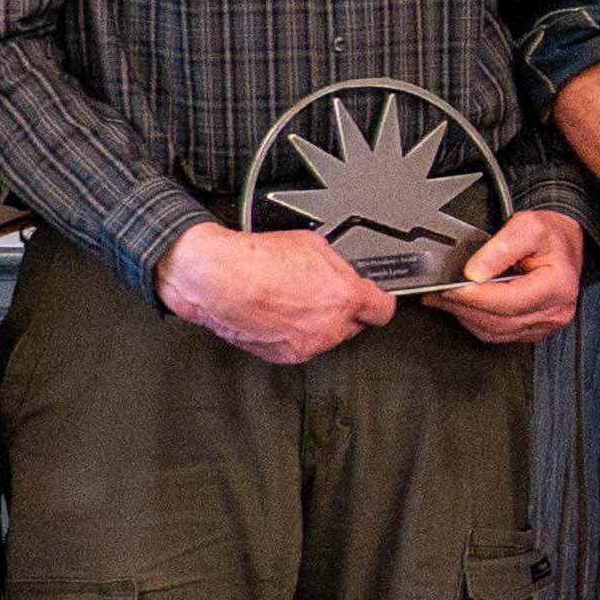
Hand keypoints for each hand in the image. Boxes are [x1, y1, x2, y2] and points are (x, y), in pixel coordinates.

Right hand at [157, 220, 399, 365]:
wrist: (216, 278)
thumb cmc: (256, 259)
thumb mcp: (312, 244)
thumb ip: (336, 265)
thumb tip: (341, 271)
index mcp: (344, 298)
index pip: (383, 310)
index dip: (377, 302)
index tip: (373, 300)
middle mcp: (330, 327)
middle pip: (353, 324)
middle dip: (343, 310)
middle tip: (321, 293)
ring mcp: (307, 344)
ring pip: (326, 336)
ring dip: (317, 322)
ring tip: (292, 299)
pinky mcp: (284, 355)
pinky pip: (300, 344)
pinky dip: (294, 332)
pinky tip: (278, 312)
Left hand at [429, 206, 587, 343]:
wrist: (564, 242)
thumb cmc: (550, 235)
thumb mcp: (527, 227)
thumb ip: (500, 248)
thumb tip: (473, 273)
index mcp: (557, 286)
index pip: (510, 301)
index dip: (477, 297)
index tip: (451, 289)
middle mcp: (554, 311)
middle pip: (500, 320)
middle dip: (465, 307)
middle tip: (438, 294)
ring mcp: (545, 324)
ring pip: (496, 331)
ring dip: (467, 317)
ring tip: (444, 301)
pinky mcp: (534, 330)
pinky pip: (499, 334)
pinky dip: (477, 323)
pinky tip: (463, 309)